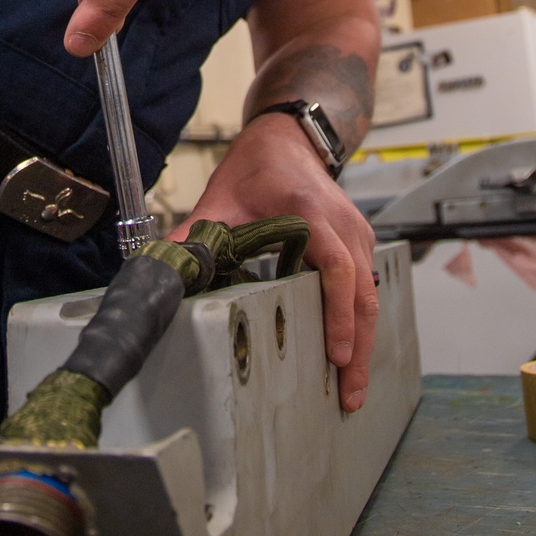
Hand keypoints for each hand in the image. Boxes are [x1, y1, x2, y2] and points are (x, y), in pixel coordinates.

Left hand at [168, 114, 377, 411]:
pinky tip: (351, 354)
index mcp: (311, 212)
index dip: (338, 312)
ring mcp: (357, 232)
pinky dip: (361, 321)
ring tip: (351, 388)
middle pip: (363, 291)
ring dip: (364, 340)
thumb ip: (195, 234)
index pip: (337, 267)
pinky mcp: (360, 241)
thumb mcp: (221, 199)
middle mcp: (342, 223)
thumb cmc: (257, 168)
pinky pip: (367, 285)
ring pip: (371, 293)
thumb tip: (164, 267)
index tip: (336, 352)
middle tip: (348, 395)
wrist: (287, 140)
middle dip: (358, 346)